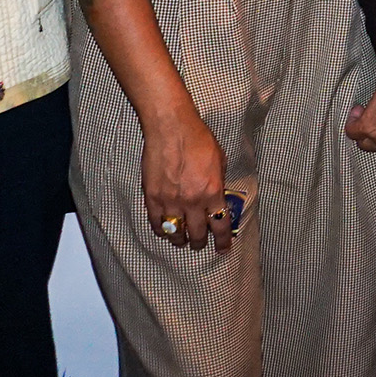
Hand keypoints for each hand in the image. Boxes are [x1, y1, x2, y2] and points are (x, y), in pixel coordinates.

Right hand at [141, 107, 230, 251]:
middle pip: (196, 234)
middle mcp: (192, 201)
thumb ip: (218, 182)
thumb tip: (217, 197)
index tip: (223, 248)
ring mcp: (170, 201)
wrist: (171, 128)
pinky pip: (156, 223)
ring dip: (179, 240)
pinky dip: (161, 230)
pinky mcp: (152, 198)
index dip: (222, 241)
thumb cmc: (197, 139)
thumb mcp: (219, 160)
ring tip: (181, 240)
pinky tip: (165, 230)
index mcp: (212, 192)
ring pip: (175, 233)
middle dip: (199, 242)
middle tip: (199, 243)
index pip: (219, 225)